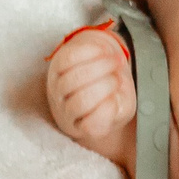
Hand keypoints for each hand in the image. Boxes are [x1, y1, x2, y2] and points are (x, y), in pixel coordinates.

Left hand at [46, 25, 136, 153]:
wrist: (98, 74)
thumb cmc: (111, 96)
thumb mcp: (122, 108)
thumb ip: (119, 110)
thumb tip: (110, 101)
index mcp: (83, 127)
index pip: (91, 126)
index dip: (108, 110)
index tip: (118, 99)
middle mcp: (65, 111)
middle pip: (81, 100)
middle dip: (106, 85)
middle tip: (120, 77)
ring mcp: (57, 87)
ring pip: (74, 78)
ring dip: (101, 66)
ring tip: (116, 62)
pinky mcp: (56, 65)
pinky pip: (69, 58)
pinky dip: (91, 52)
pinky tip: (104, 51)